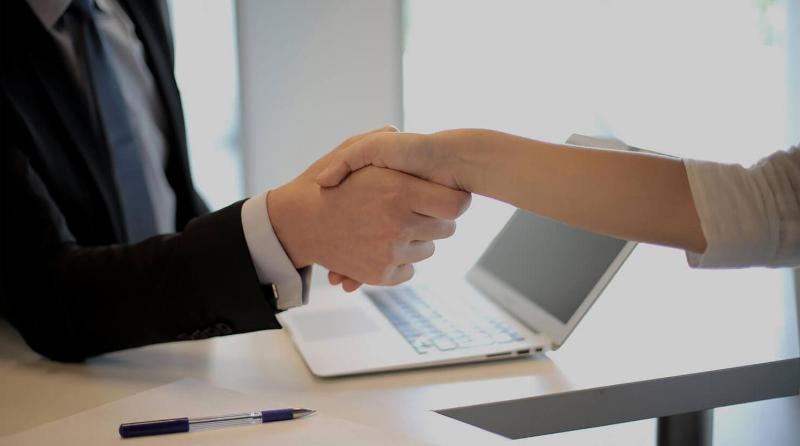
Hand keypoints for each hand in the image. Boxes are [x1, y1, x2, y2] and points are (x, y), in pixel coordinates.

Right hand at [268, 128, 470, 290]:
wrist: (296, 222)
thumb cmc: (325, 183)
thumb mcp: (350, 151)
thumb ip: (380, 140)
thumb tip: (399, 132)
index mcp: (399, 191)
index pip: (457, 204)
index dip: (454, 200)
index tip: (444, 197)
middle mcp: (398, 224)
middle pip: (446, 230)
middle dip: (434, 219)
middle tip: (416, 211)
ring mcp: (389, 253)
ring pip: (427, 250)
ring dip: (416, 240)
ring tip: (392, 226)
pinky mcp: (380, 275)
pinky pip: (409, 270)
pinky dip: (400, 261)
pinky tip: (383, 246)